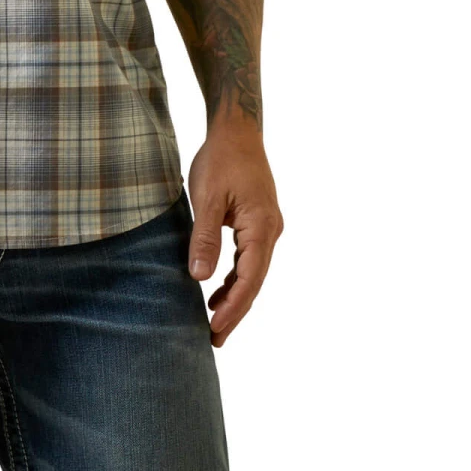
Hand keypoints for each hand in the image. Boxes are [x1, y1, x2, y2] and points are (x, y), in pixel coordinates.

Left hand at [185, 119, 282, 346]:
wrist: (237, 130)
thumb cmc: (220, 159)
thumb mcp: (206, 198)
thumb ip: (204, 238)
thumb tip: (200, 278)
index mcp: (261, 227)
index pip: (249, 279)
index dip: (233, 308)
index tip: (215, 330)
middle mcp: (271, 231)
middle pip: (254, 282)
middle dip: (235, 311)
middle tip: (214, 340)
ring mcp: (267, 227)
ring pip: (253, 272)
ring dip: (235, 297)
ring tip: (214, 323)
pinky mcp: (259, 222)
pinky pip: (249, 258)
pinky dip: (235, 277)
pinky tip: (218, 290)